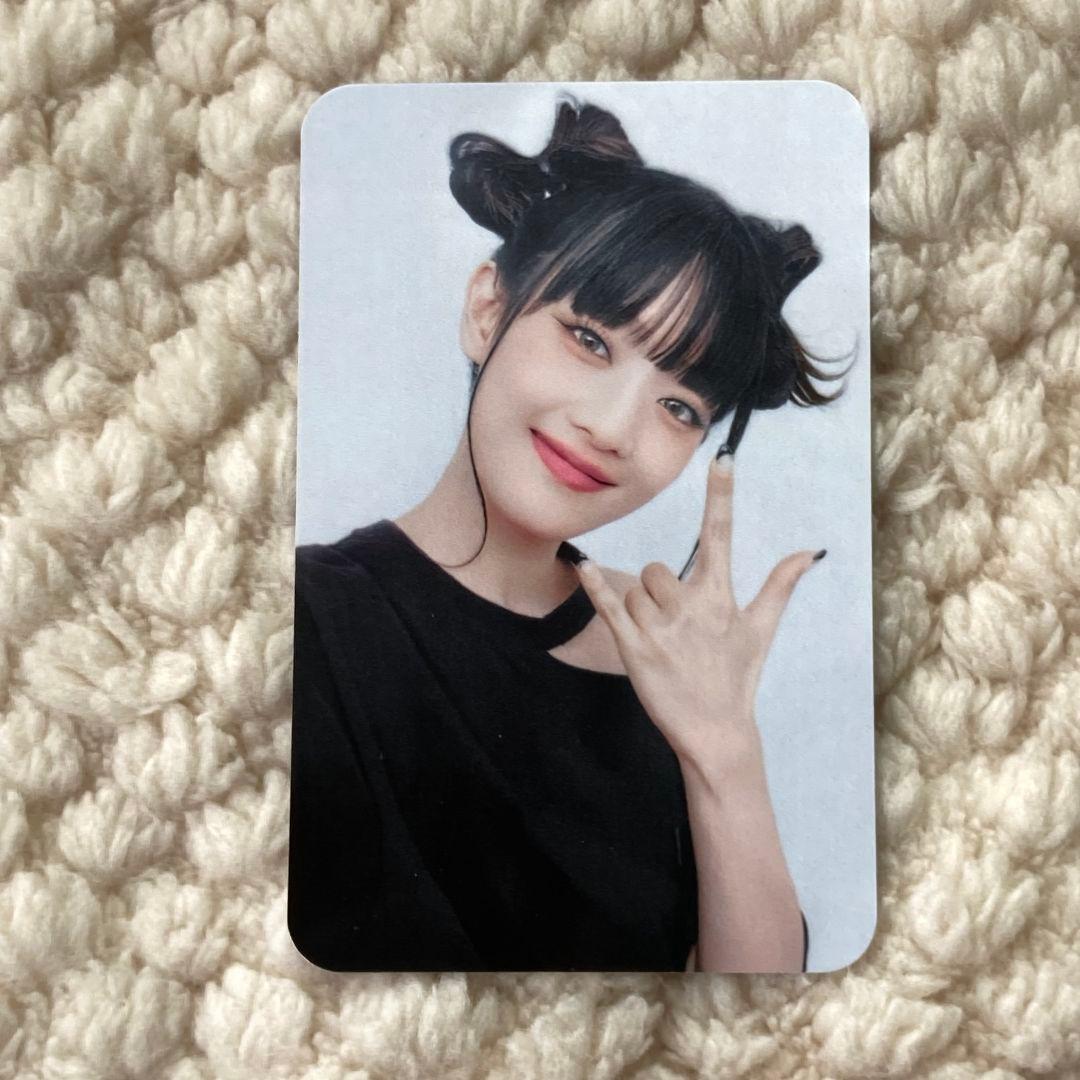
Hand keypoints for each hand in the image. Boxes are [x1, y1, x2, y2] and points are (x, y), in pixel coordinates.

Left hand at [573, 455, 823, 774]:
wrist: (716, 732)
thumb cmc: (736, 678)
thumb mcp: (761, 630)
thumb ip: (780, 586)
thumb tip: (810, 551)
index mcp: (720, 598)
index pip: (721, 536)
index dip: (722, 496)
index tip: (722, 459)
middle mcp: (691, 608)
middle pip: (656, 570)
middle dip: (656, 591)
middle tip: (671, 626)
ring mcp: (661, 628)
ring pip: (633, 592)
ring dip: (638, 611)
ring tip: (659, 643)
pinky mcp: (634, 649)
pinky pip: (608, 606)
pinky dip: (594, 585)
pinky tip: (582, 566)